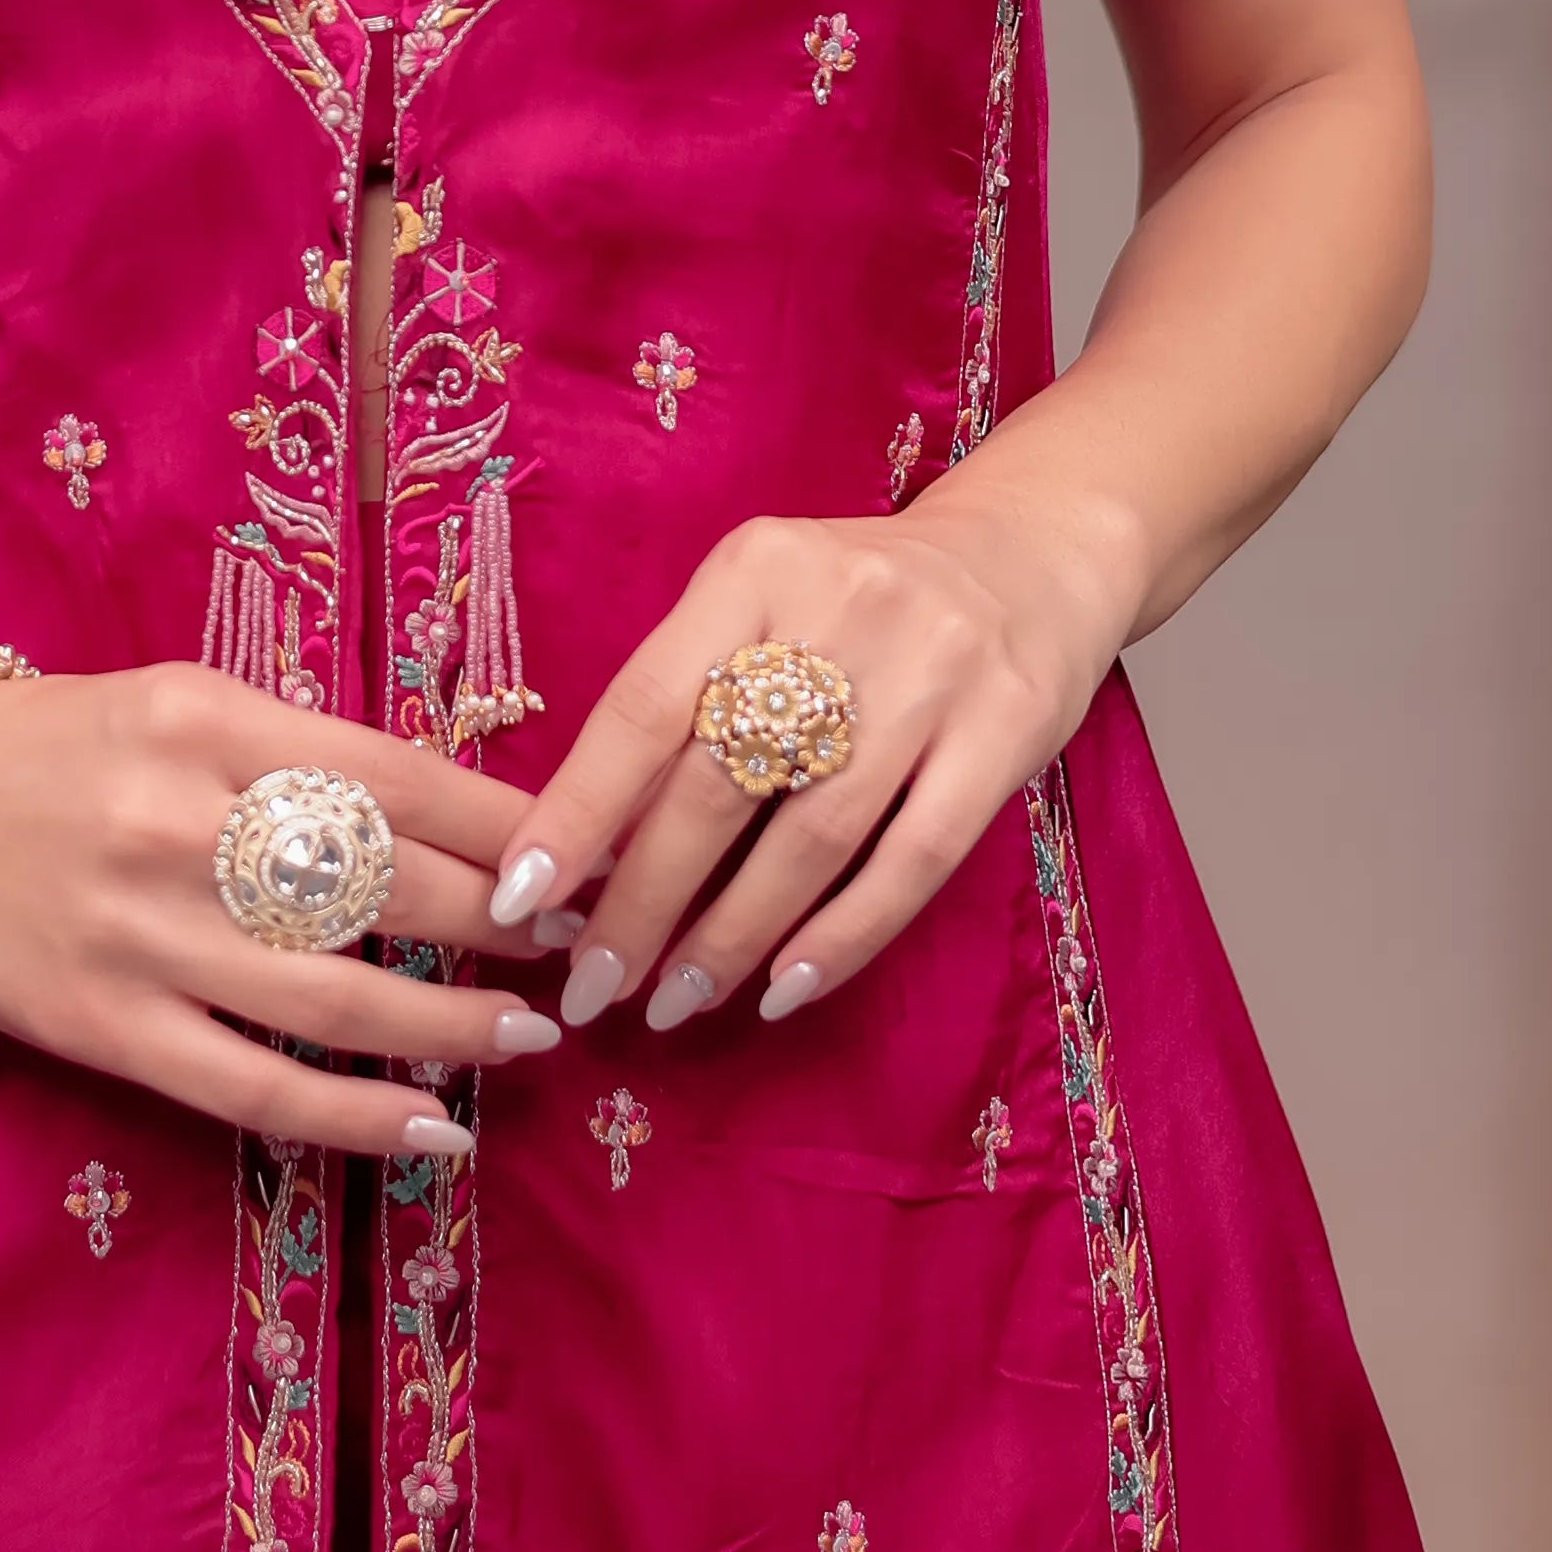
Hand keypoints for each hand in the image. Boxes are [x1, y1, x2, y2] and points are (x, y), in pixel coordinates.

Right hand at [0, 660, 559, 1160]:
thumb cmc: (66, 747)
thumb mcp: (184, 703)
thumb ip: (303, 752)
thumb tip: (462, 820)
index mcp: (209, 719)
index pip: (396, 776)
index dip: (505, 829)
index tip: (578, 860)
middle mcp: (181, 821)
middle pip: (385, 886)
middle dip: (504, 923)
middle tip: (577, 946)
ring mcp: (142, 934)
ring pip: (337, 1000)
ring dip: (454, 1026)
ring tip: (530, 1037)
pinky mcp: (108, 1027)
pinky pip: (256, 1089)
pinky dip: (359, 1118)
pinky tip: (435, 1129)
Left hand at [477, 475, 1144, 1036]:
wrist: (1031, 550)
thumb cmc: (860, 597)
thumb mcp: (763, 599)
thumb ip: (689, 694)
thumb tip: (591, 843)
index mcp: (755, 570)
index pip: (643, 705)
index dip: (577, 811)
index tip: (520, 900)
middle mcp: (840, 611)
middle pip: (718, 784)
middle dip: (641, 902)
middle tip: (591, 984)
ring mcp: (931, 674)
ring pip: (810, 837)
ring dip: (732, 936)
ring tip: (674, 1001)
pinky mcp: (1006, 732)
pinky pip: (911, 861)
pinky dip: (841, 937)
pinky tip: (784, 988)